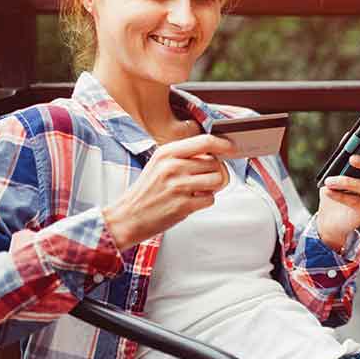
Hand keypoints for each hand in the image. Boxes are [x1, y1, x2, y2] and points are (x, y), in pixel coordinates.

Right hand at [103, 134, 239, 250]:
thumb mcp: (159, 164)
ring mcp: (178, 186)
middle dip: (216, 172)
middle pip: (215, 162)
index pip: (204, 141)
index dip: (223, 144)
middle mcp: (172, 166)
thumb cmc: (147, 191)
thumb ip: (183, 156)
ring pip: (217, 180)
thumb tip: (215, 152)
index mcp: (167, 153)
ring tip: (198, 190)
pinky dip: (205, 201)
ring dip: (213, 187)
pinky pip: (210, 199)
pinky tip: (190, 202)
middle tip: (204, 180)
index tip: (232, 148)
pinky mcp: (183, 205)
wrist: (128, 217)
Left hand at [315, 134, 359, 251]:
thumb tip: (348, 137)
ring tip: (329, 181)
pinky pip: (355, 201)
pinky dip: (339, 195)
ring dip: (345, 181)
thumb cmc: (336, 191)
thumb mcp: (338, 170)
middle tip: (351, 158)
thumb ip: (344, 154)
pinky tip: (328, 191)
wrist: (330, 218)